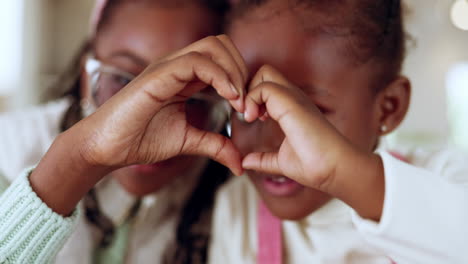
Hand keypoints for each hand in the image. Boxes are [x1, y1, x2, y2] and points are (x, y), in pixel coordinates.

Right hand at [72, 35, 247, 175]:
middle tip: (247, 102)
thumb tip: (240, 165)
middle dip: (242, 69)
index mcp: (185, 77)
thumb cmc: (140, 140)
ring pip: (212, 46)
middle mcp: (177, 66)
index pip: (222, 59)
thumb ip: (215, 145)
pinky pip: (196, 62)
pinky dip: (220, 76)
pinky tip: (229, 98)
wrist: (107, 148)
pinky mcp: (159, 75)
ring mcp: (168, 67)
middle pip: (221, 45)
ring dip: (234, 71)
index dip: (241, 78)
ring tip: (239, 101)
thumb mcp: (188, 141)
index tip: (249, 108)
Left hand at [240, 65, 349, 189]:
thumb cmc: (315, 166)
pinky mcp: (292, 104)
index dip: (253, 97)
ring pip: (264, 72)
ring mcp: (294, 98)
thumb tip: (246, 162)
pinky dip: (252, 99)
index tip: (251, 119)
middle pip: (264, 71)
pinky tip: (254, 119)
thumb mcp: (281, 161)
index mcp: (291, 107)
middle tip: (246, 113)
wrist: (334, 169)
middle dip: (248, 88)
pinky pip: (264, 87)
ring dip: (249, 93)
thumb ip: (263, 160)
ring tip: (250, 117)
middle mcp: (293, 98)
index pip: (267, 85)